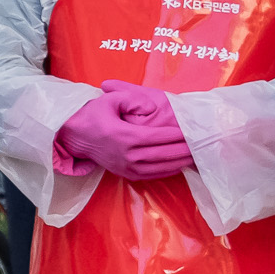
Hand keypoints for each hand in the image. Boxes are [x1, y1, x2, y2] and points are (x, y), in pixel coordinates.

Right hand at [52, 80, 195, 180]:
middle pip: (163, 154)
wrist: (73, 136)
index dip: (176, 134)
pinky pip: (152, 175)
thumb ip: (132, 98)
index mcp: (124, 136)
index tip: (191, 129)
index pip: (157, 137)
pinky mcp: (125, 174)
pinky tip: (179, 164)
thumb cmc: (93, 115)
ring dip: (180, 161)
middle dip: (184, 149)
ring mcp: (126, 167)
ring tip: (195, 154)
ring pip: (160, 167)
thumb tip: (152, 107)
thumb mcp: (110, 99)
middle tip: (201, 143)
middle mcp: (126, 155)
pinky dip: (168, 171)